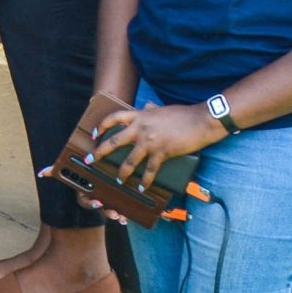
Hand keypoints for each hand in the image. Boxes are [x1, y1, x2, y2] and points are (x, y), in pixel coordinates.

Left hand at [92, 101, 221, 191]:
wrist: (201, 121)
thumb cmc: (183, 114)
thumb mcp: (161, 109)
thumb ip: (151, 109)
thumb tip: (147, 105)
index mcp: (140, 115)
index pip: (114, 118)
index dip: (101, 126)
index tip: (94, 135)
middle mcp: (141, 128)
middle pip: (114, 141)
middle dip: (100, 152)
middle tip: (90, 160)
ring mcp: (150, 141)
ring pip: (130, 160)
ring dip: (122, 172)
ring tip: (119, 179)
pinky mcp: (162, 152)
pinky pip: (150, 170)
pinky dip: (145, 180)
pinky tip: (142, 187)